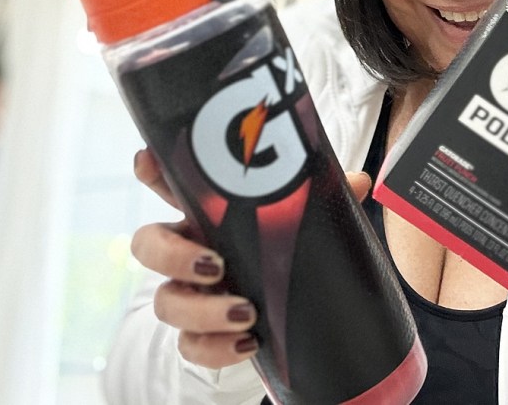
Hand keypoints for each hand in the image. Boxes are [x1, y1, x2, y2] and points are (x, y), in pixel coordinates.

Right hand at [131, 148, 372, 368]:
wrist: (285, 313)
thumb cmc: (285, 251)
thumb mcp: (303, 223)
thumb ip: (324, 200)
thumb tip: (360, 182)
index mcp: (207, 215)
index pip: (170, 186)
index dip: (152, 171)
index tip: (147, 160)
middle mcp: (188, 251)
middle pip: (148, 246)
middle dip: (173, 256)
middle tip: (216, 265)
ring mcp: (189, 295)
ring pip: (165, 302)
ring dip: (202, 309)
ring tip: (246, 312)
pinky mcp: (199, 334)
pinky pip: (190, 346)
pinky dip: (215, 348)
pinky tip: (249, 343)